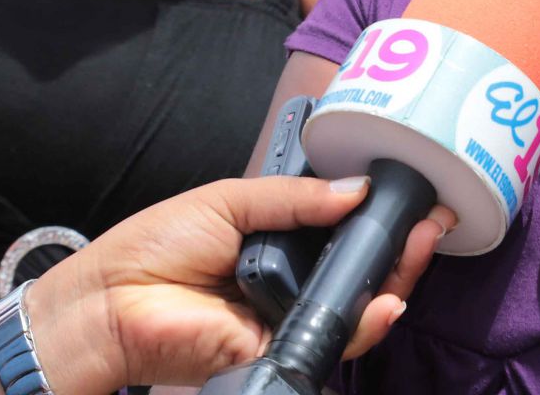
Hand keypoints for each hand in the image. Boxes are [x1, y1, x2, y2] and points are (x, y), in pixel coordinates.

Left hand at [22, 175, 453, 393]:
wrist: (107, 302)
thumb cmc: (156, 245)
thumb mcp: (230, 199)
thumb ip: (296, 198)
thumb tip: (358, 190)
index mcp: (276, 239)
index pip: (341, 227)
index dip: (378, 213)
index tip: (413, 192)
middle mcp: (288, 279)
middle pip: (358, 267)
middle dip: (400, 245)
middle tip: (433, 219)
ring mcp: (285, 317)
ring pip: (355, 304)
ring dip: (395, 277)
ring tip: (422, 243)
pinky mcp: (277, 350)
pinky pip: (329, 338)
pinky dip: (365, 320)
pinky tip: (389, 298)